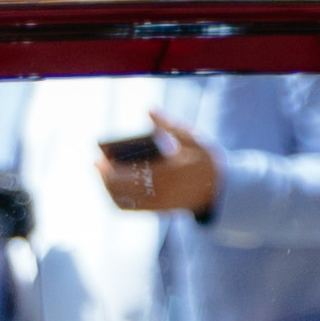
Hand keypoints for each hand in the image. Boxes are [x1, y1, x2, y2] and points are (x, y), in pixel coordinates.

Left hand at [94, 118, 217, 214]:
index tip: (99, 158)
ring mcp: (158, 203)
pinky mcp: (159, 210)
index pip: (124, 175)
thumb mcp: (194, 139)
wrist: (223, 188)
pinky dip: (117, 200)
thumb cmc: (207, 161)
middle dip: (102, 177)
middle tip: (96, 164)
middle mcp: (159, 190)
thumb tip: (150, 110)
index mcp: (165, 171)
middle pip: (118, 189)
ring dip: (107, 189)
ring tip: (102, 176)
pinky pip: (131, 209)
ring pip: (122, 201)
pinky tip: (112, 190)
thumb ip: (170, 125)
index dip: (106, 169)